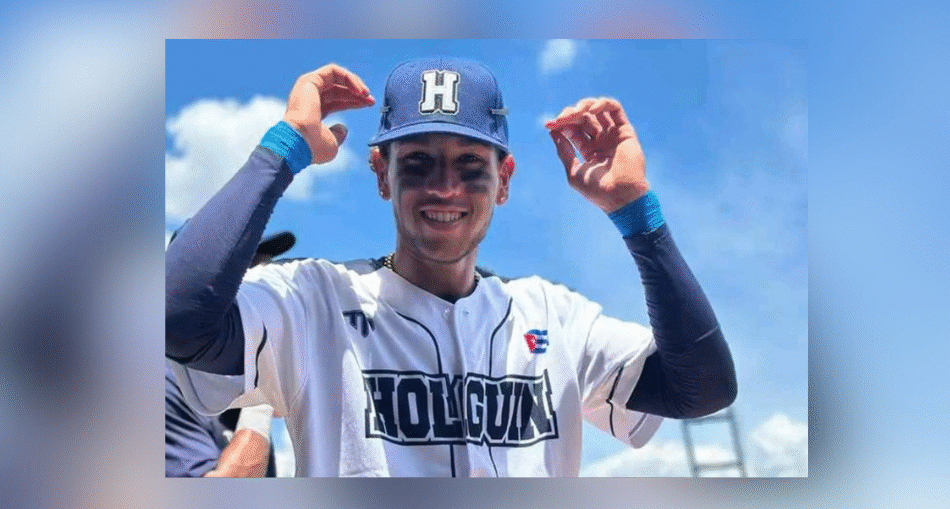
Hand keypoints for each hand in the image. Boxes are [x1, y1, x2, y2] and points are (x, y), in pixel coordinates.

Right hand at [283, 63, 374, 163]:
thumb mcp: (332, 143)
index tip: (370, 104)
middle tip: (371, 100)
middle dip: (358, 93)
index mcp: (313, 113)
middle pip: (339, 90)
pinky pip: (333, 71)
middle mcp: (309, 99)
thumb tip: (343, 128)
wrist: (298, 142)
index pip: (338, 102)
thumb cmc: (312, 147)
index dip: (355, 101)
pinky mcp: (309, 80)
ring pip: (336, 78)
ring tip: (366, 94)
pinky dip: (348, 77)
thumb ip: (338, 134)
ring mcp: (307, 88)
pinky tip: (358, 90)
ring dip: (354, 84)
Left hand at [545, 98, 648, 212]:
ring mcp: (613, 135)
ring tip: (575, 112)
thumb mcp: (573, 171)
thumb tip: (552, 132)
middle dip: (570, 115)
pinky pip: (615, 109)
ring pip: (598, 110)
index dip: (561, 124)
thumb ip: (564, 151)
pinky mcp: (625, 130)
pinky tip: (591, 109)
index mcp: (588, 151)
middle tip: (560, 119)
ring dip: (584, 106)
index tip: (549, 125)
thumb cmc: (597, 190)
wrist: (620, 196)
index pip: (572, 130)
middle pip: (583, 118)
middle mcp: (601, 141)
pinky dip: (603, 103)